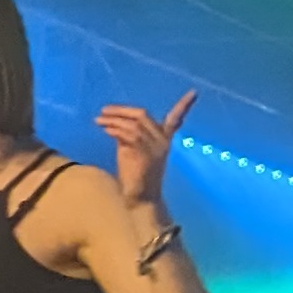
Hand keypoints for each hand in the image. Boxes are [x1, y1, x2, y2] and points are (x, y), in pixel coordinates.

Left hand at [97, 88, 196, 210]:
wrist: (141, 200)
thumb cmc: (136, 177)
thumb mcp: (132, 151)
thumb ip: (128, 136)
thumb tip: (113, 123)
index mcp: (164, 141)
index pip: (176, 119)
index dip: (184, 105)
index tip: (194, 92)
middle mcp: (163, 143)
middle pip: (143, 115)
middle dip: (122, 110)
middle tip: (104, 111)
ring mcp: (155, 149)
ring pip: (135, 124)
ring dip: (114, 120)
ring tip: (99, 120)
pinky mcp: (145, 156)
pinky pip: (130, 135)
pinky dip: (115, 129)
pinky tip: (105, 129)